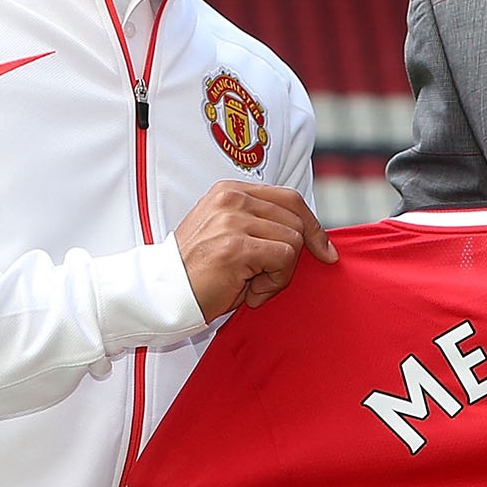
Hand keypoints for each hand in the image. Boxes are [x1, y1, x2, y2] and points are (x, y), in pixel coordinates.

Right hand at [173, 181, 336, 321]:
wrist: (161, 295)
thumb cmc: (198, 273)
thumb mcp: (230, 235)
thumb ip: (261, 224)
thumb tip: (309, 235)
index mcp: (230, 192)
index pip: (290, 198)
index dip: (313, 225)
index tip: (325, 250)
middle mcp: (231, 199)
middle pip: (296, 220)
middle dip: (291, 256)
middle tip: (263, 278)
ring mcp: (233, 220)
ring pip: (293, 241)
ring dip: (280, 273)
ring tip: (252, 285)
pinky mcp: (237, 246)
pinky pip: (284, 259)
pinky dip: (275, 283)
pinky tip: (250, 292)